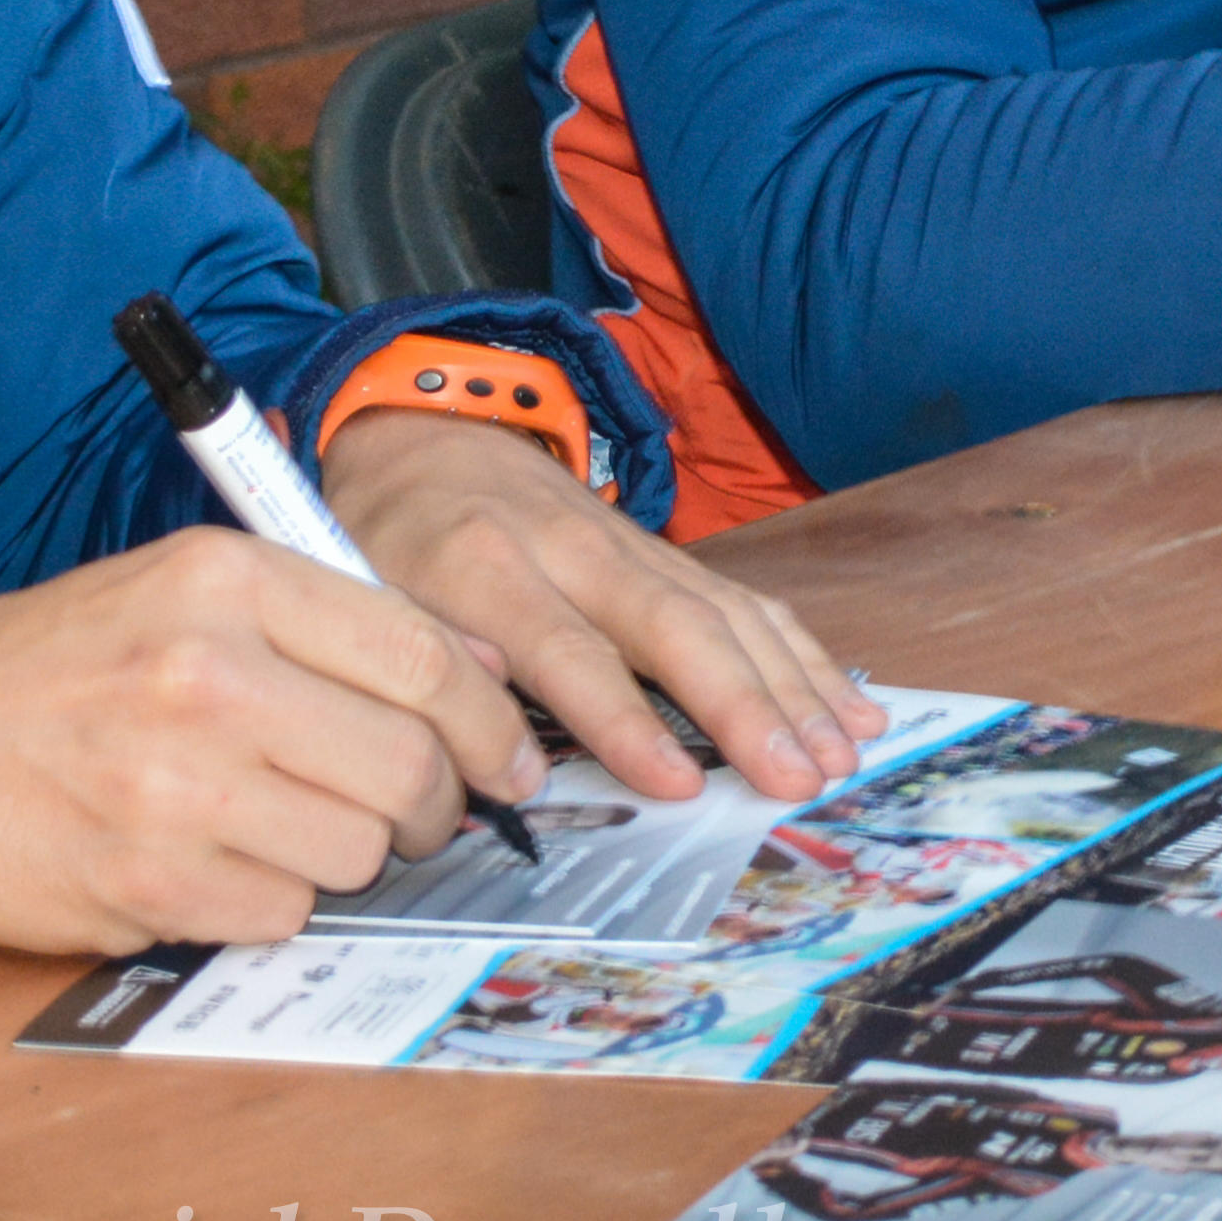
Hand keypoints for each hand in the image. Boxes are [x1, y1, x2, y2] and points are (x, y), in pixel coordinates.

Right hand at [0, 529, 550, 954]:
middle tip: (404, 812)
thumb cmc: (49, 672)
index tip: (507, 758)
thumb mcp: (179, 594)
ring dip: (341, 855)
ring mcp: (177, 785)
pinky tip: (212, 864)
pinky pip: (283, 914)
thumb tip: (479, 677)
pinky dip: (268, 901)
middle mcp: (208, 672)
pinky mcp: (149, 884)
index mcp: (224, 581)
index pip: (422, 654)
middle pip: (407, 764)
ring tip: (277, 827)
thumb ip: (322, 622)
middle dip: (428, 804)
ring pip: (356, 851)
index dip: (488, 722)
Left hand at [320, 410, 889, 804]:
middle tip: (794, 779)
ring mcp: (629, 544)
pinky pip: (746, 601)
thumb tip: (501, 767)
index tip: (676, 784)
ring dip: (789, 686)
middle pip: (670, 625)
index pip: (564, 650)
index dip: (621, 718)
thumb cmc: (390, 542)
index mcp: (482, 568)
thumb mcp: (373, 603)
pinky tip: (849, 706)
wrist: (420, 436)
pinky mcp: (665, 552)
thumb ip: (431, 676)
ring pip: (723, 610)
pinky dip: (803, 654)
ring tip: (837, 757)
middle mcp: (571, 549)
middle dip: (740, 705)